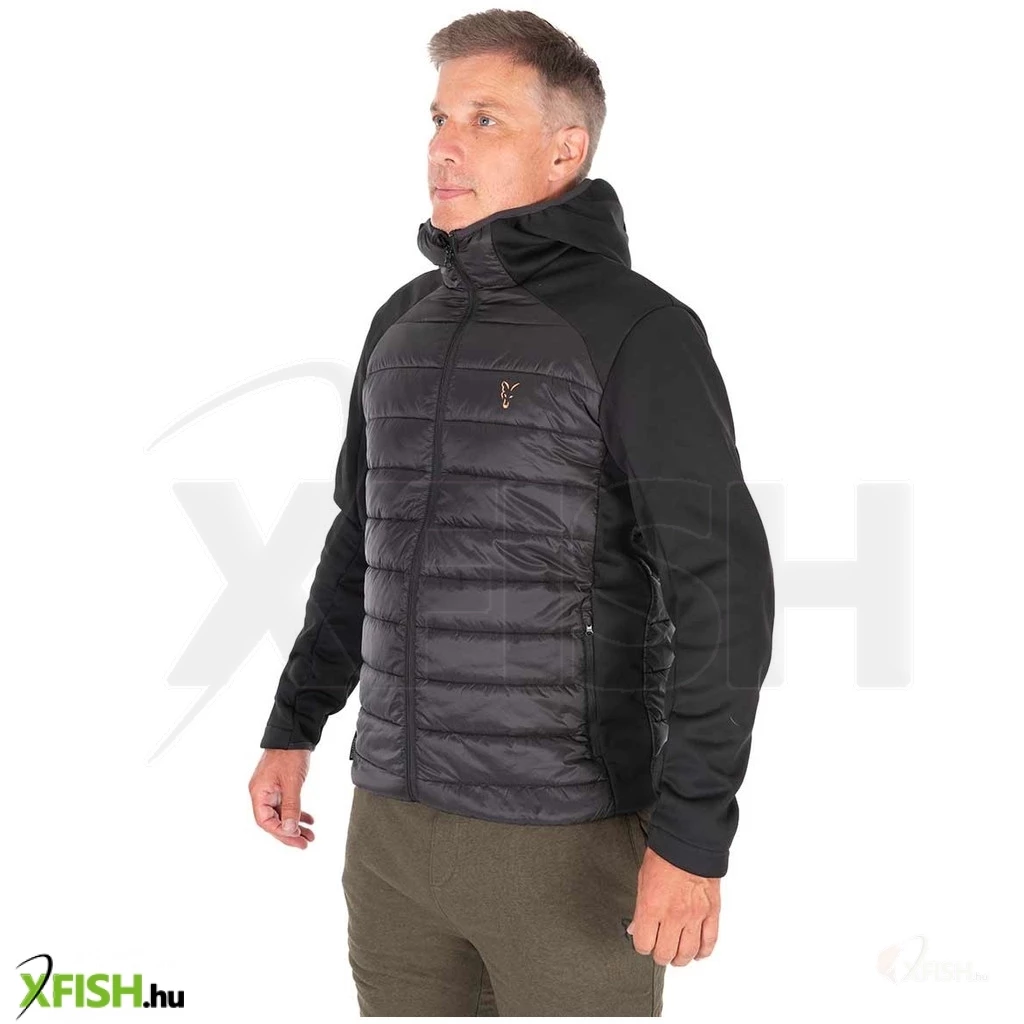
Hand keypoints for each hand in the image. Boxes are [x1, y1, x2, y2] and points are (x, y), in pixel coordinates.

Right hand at [249, 749, 314, 847]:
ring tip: (311, 835)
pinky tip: (309, 819)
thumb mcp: (292, 782)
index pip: (265, 821)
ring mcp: (270, 790)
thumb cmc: (289, 755)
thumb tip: (290, 830)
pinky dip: (297, 812)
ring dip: (296, 825)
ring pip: (282, 814)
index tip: (297, 839)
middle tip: (306, 843)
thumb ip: (291, 806)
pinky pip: (286, 805)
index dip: (281, 833)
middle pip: (273, 820)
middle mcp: (262, 793)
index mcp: (258, 792)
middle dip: (290, 833)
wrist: (294, 734)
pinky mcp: (279, 786)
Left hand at [626, 847, 720, 965]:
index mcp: (651, 907)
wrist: (690, 842)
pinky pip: (709, 942)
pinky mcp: (712, 913)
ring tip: (676, 956)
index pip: (644, 944)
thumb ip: (639, 909)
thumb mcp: (642, 879)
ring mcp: (694, 916)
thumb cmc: (664, 856)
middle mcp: (673, 916)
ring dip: (680, 959)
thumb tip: (636, 929)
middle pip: (665, 954)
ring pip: (687, 953)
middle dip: (660, 955)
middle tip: (659, 951)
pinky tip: (697, 953)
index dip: (642, 945)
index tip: (644, 941)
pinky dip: (702, 952)